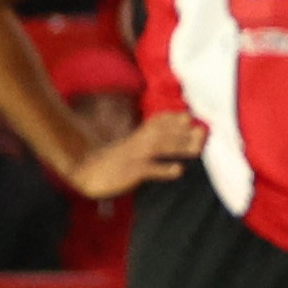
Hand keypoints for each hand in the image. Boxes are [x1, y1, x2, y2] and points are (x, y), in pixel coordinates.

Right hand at [66, 111, 203, 199]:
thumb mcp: (132, 145)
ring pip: (158, 147)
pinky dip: (163, 170)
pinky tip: (178, 170)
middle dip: (184, 131)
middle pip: (163, 132)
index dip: (175, 119)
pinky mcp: (130, 171)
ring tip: (198, 148)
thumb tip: (174, 135)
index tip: (192, 115)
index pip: (158, 122)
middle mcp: (138, 142)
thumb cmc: (113, 159)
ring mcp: (134, 156)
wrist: (83, 169)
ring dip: (179, 145)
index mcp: (138, 136)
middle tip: (204, 130)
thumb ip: (151, 138)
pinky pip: (147, 169)